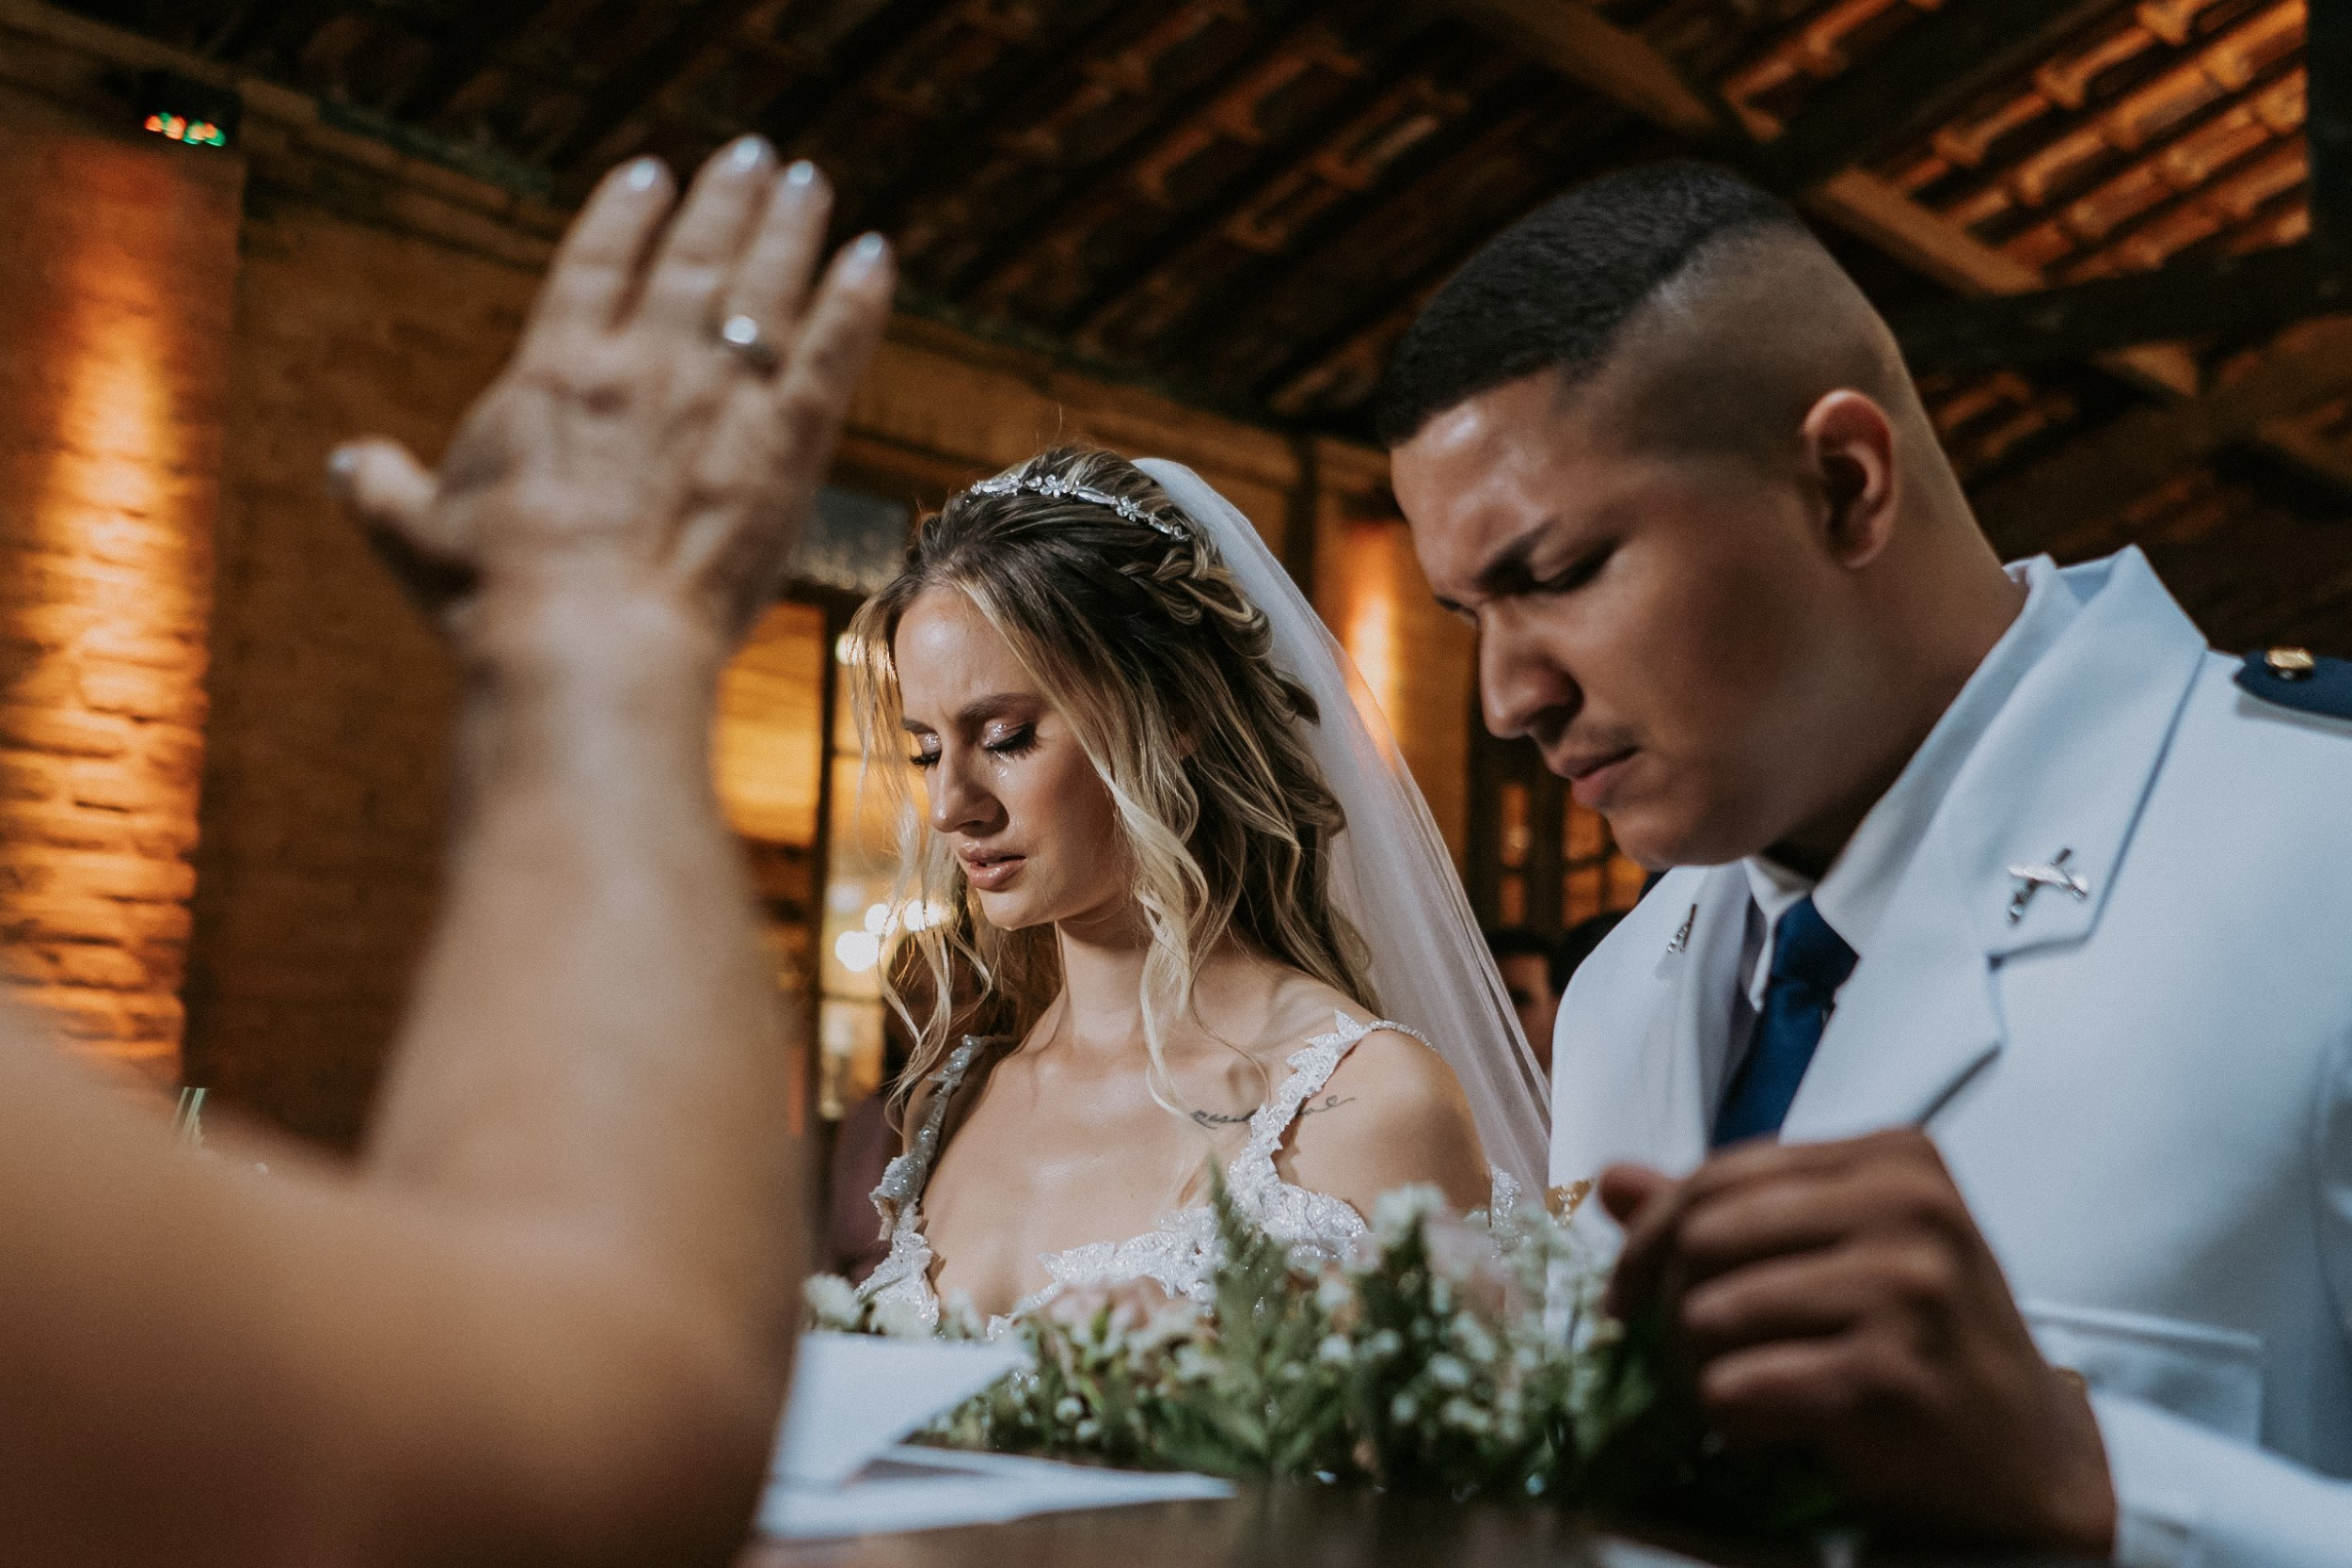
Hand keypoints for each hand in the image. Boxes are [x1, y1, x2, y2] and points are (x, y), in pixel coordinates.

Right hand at [329, 137, 893, 662]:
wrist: (587, 639)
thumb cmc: (497, 595)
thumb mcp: (416, 535)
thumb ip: (384, 488)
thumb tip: (347, 464)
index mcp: (556, 372)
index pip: (595, 265)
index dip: (625, 217)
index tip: (649, 175)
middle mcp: (642, 365)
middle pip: (694, 261)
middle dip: (725, 203)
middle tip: (754, 155)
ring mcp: (718, 399)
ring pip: (765, 290)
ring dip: (790, 229)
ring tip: (810, 183)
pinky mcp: (785, 448)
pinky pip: (830, 357)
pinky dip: (856, 303)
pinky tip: (877, 260)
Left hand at [1600, 1130, 2115, 1551]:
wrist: (2030, 1455)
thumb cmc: (1924, 1341)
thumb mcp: (1843, 1253)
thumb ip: (1731, 1211)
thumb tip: (1609, 1179)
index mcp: (1895, 1159)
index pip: (1722, 1174)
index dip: (1651, 1235)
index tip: (1626, 1291)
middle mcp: (1909, 1209)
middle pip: (1705, 1235)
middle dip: (1668, 1303)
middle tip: (1678, 1352)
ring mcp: (1906, 1291)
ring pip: (1710, 1313)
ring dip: (1696, 1368)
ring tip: (1732, 1389)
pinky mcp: (1890, 1377)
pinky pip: (1738, 1388)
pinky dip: (1732, 1418)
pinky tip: (1769, 1427)